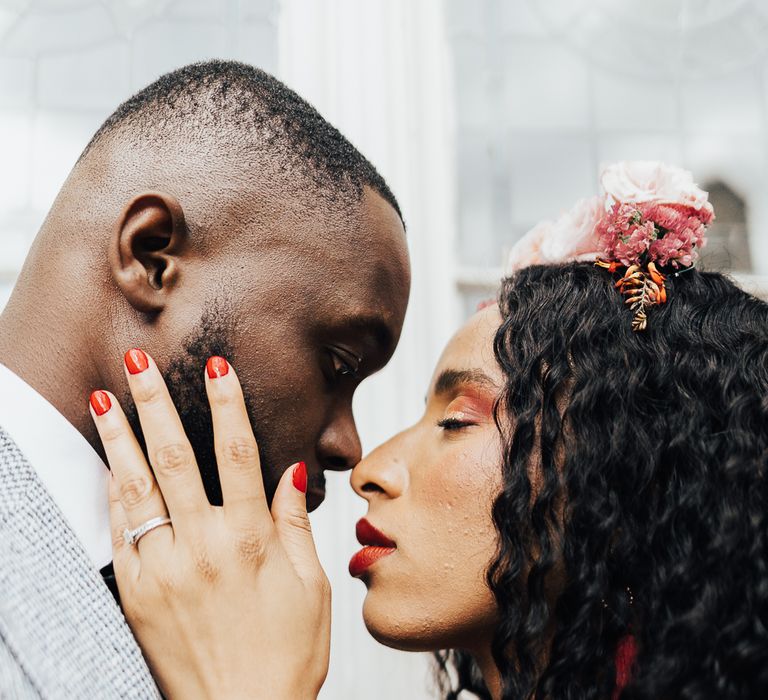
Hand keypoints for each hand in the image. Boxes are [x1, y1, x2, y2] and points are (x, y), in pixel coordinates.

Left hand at [89, 351, 329, 699]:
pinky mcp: (138, 594)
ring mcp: (165, 569)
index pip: (237, 451)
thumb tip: (291, 472)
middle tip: (138, 363)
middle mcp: (203, 546)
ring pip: (137, 489)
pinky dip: (113, 493)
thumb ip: (295, 523)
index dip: (226, 402)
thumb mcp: (310, 585)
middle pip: (176, 457)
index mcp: (251, 540)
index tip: (216, 365)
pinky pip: (120, 532)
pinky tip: (107, 463)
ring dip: (119, 439)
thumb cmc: (287, 653)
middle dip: (155, 403)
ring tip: (103, 398)